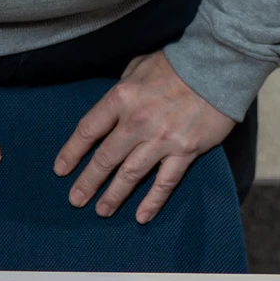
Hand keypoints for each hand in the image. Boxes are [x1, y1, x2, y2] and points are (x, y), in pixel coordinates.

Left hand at [54, 50, 235, 223]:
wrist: (218, 66)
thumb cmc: (176, 63)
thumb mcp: (139, 65)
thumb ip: (122, 85)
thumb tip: (113, 104)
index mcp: (121, 98)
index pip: (88, 130)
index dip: (72, 152)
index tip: (61, 170)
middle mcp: (137, 121)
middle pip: (105, 158)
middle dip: (88, 182)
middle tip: (76, 200)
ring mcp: (162, 139)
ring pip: (130, 175)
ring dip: (113, 196)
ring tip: (102, 211)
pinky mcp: (185, 151)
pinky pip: (165, 182)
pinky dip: (152, 201)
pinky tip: (141, 217)